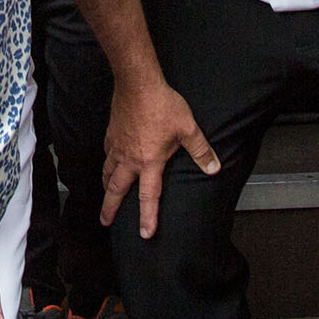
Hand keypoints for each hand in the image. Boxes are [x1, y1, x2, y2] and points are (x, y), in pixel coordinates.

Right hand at [101, 73, 220, 238]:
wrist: (138, 84)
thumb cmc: (163, 105)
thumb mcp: (188, 129)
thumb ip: (201, 151)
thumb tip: (214, 168)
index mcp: (150, 161)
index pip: (148, 197)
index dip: (148, 217)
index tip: (145, 234)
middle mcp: (130, 158)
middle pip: (116, 189)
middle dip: (109, 208)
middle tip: (104, 221)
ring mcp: (118, 146)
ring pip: (108, 172)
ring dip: (106, 187)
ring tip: (105, 194)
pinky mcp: (111, 134)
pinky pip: (106, 154)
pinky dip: (106, 164)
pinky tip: (109, 163)